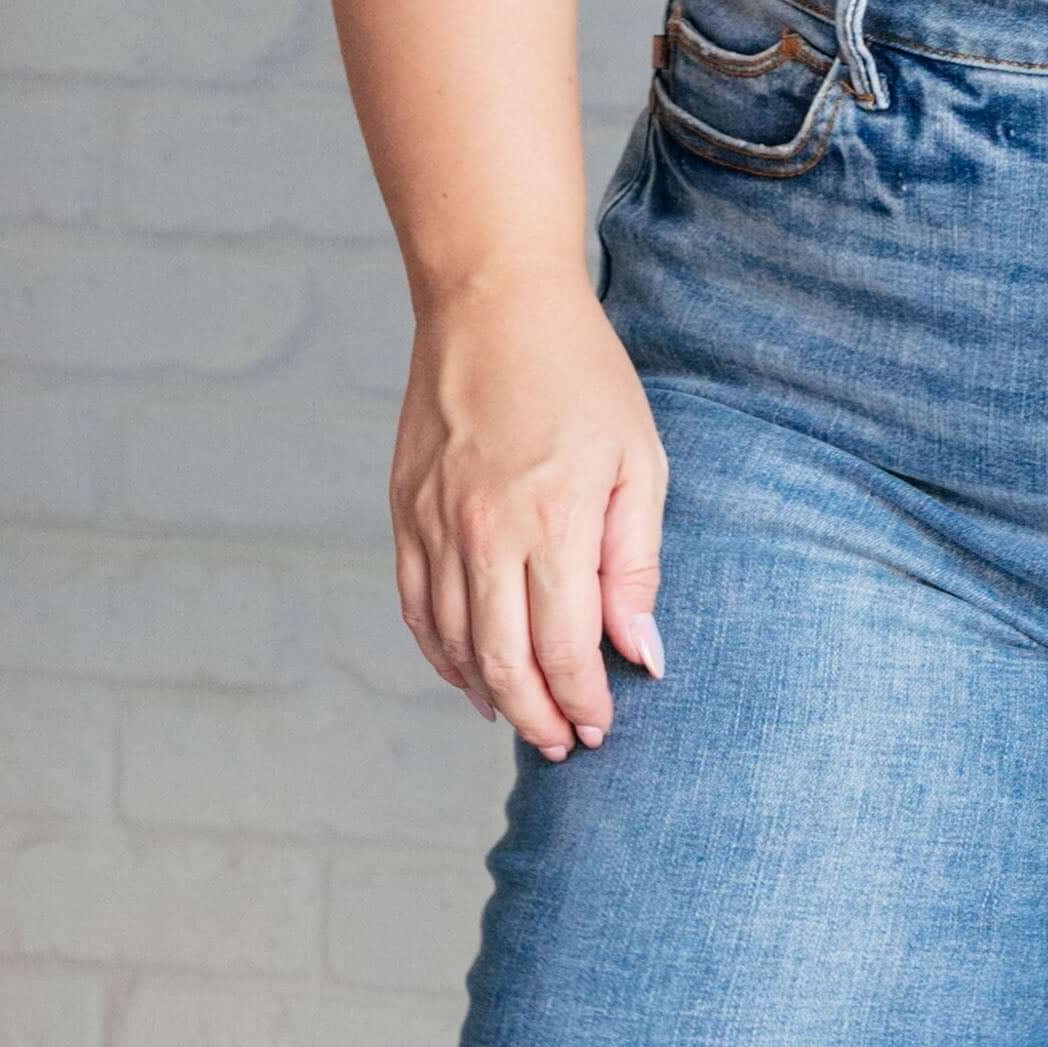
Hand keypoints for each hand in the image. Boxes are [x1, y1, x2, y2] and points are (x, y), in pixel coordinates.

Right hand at [390, 267, 668, 758]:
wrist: (491, 301)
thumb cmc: (581, 376)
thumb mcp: (639, 463)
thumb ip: (636, 565)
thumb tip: (643, 652)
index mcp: (550, 521)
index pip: (563, 649)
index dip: (583, 701)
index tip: (602, 727)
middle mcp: (483, 532)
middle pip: (503, 663)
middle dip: (539, 717)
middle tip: (564, 745)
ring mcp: (434, 524)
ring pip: (454, 644)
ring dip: (490, 694)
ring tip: (524, 719)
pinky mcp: (405, 511)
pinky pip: (417, 607)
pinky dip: (441, 653)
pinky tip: (470, 675)